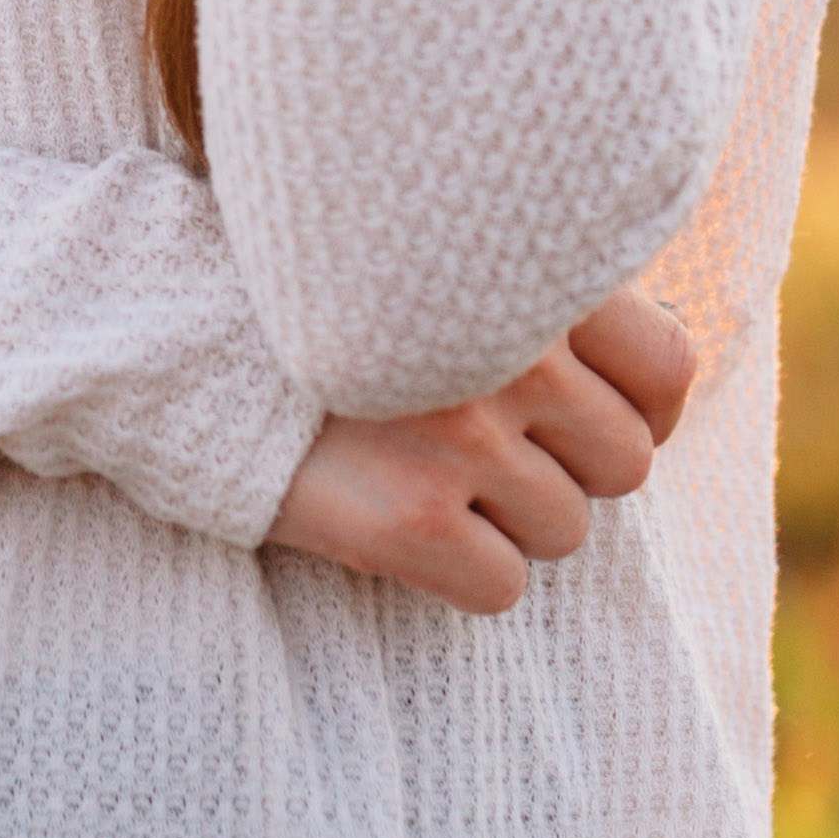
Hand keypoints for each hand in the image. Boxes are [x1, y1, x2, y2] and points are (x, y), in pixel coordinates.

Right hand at [264, 288, 697, 610]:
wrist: (169, 327)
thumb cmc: (307, 292)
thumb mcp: (437, 251)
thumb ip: (534, 291)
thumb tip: (646, 376)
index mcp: (528, 276)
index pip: (670, 367)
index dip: (647, 410)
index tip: (596, 418)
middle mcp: (510, 352)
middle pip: (624, 462)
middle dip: (567, 468)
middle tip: (485, 448)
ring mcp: (462, 440)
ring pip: (566, 530)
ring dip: (509, 521)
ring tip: (427, 473)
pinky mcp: (410, 522)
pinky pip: (501, 586)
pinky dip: (461, 573)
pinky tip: (400, 522)